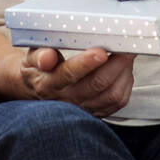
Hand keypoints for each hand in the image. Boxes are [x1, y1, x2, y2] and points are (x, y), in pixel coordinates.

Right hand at [20, 47, 135, 117]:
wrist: (35, 89)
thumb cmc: (37, 68)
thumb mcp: (31, 57)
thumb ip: (40, 55)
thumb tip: (47, 58)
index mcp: (48, 83)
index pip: (68, 74)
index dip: (85, 63)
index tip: (100, 52)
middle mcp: (65, 99)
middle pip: (97, 84)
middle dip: (116, 64)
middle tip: (126, 47)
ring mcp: (82, 108)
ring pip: (111, 95)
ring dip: (123, 73)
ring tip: (127, 56)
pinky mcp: (94, 112)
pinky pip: (117, 103)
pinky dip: (125, 85)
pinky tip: (124, 71)